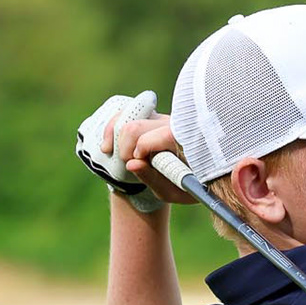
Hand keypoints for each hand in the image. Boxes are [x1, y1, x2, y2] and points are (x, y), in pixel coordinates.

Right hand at [75, 91, 194, 211]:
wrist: (198, 176)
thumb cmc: (188, 186)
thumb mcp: (174, 190)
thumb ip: (153, 178)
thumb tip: (131, 164)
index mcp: (184, 140)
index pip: (153, 137)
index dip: (138, 152)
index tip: (136, 165)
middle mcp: (172, 123)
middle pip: (136, 126)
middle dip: (125, 147)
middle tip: (127, 164)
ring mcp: (161, 118)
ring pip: (128, 116)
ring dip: (115, 136)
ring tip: (109, 152)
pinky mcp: (150, 117)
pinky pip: (126, 114)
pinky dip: (113, 128)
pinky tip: (107, 146)